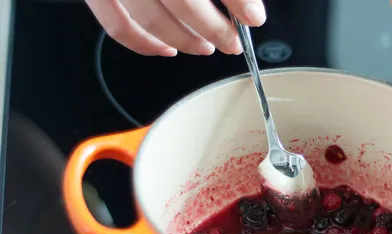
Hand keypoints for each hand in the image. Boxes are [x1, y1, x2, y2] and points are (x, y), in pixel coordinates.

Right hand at [85, 0, 265, 56]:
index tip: (253, 16)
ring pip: (152, 18)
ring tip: (207, 47)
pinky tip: (167, 49)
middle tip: (233, 41)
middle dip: (215, 28)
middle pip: (182, 1)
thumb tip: (245, 0)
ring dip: (185, 40)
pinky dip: (143, 43)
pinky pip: (116, 23)